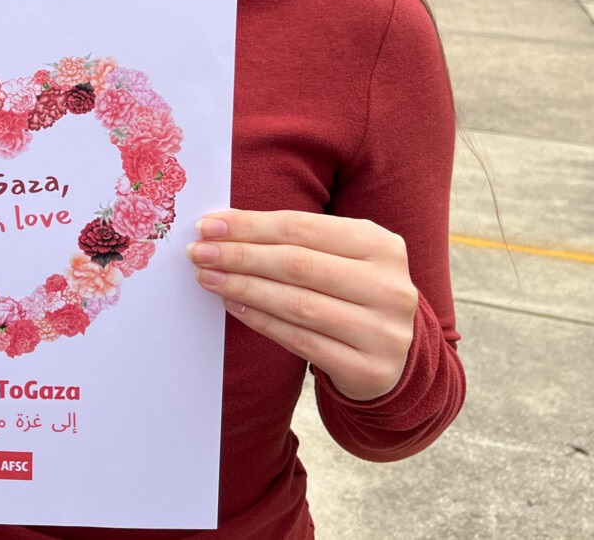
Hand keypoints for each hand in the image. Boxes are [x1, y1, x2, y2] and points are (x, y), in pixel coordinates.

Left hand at [186, 209, 417, 401]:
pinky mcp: (368, 369)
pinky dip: (262, 321)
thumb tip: (224, 227)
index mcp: (381, 245)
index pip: (303, 228)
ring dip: (244, 287)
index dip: (252, 225)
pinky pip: (301, 341)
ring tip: (207, 277)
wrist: (395, 358)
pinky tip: (234, 305)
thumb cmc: (352, 294)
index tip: (209, 225)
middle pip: (298, 264)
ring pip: (297, 304)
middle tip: (198, 251)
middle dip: (240, 256)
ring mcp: (382, 331)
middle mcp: (389, 286)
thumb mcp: (342, 258)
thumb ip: (296, 241)